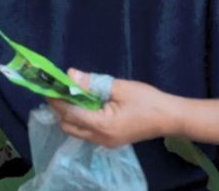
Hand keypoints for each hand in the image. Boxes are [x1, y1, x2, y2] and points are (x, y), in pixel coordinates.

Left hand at [47, 68, 182, 147]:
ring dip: (69, 114)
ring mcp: (104, 143)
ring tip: (71, 95)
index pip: (69, 113)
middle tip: (60, 89)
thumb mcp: (119, 87)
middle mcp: (99, 138)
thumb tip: (69, 75)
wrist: (170, 118)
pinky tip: (85, 104)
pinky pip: (86, 132)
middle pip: (68, 125)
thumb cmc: (147, 100)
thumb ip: (92, 83)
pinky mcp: (109, 142)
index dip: (57, 99)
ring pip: (75, 130)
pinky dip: (80, 119)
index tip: (49, 85)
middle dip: (60, 108)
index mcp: (102, 125)